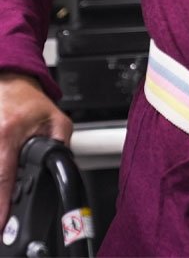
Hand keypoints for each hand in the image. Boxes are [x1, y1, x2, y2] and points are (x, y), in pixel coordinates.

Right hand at [0, 73, 71, 219]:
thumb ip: (62, 142)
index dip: (1, 204)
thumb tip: (64, 166)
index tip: (1, 223)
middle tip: (5, 218)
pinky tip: (5, 181)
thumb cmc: (29, 101)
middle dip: (1, 198)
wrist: (10, 83)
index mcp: (8, 134)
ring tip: (6, 199)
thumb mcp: (56, 118)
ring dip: (2, 186)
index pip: (4, 176)